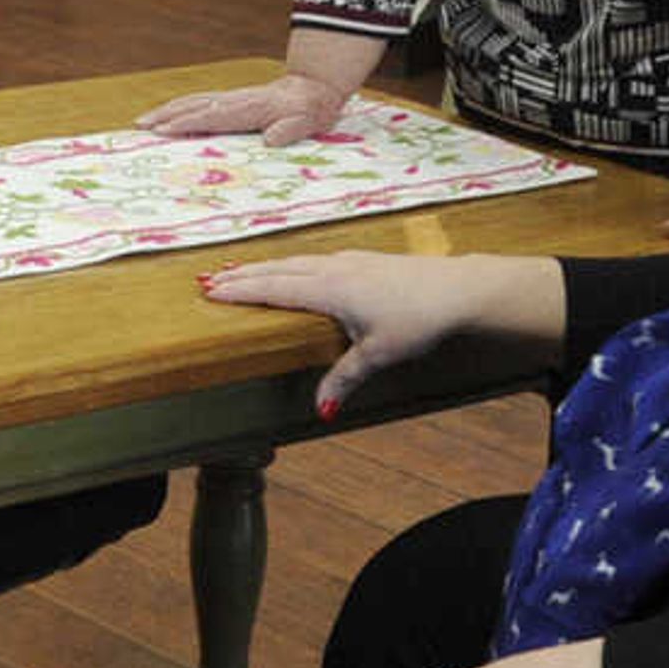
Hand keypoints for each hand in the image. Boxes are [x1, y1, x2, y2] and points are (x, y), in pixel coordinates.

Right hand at [136, 71, 352, 146]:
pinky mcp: (230, 100)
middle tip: (139, 127)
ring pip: (192, 101)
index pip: (211, 116)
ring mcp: (230, 98)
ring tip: (143, 122)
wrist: (313, 90)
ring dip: (167, 110)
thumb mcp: (307, 123)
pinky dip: (179, 108)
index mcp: (248, 108)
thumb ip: (289, 131)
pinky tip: (167, 116)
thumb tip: (271, 139)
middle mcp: (234, 100)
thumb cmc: (310, 111)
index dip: (186, 124)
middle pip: (193, 105)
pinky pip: (199, 102)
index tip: (163, 131)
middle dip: (165, 115)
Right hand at [199, 250, 482, 414]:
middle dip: (243, 274)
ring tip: (242, 270)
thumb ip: (344, 378)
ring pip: (297, 260)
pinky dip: (293, 263)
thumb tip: (320, 408)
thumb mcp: (378, 354)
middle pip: (279, 269)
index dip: (241, 289)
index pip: (274, 288)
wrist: (458, 289)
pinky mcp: (365, 260)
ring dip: (267, 266)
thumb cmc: (418, 319)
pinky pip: (316, 258)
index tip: (211, 290)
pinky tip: (296, 267)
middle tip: (210, 278)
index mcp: (329, 289)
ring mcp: (350, 260)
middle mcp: (334, 268)